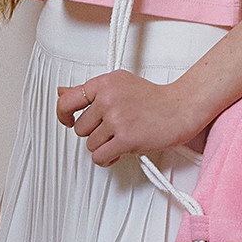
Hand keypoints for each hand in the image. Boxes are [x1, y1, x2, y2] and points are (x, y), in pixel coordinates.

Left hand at [56, 71, 199, 166]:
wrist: (181, 108)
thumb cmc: (153, 98)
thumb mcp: (118, 83)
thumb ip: (89, 90)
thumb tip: (61, 92)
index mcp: (104, 83)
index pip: (67, 100)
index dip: (63, 115)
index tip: (68, 121)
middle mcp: (108, 99)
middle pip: (80, 129)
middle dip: (94, 133)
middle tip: (112, 129)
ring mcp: (116, 119)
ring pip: (90, 145)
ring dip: (104, 146)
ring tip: (120, 138)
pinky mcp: (125, 138)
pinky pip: (100, 157)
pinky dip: (108, 159)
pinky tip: (119, 151)